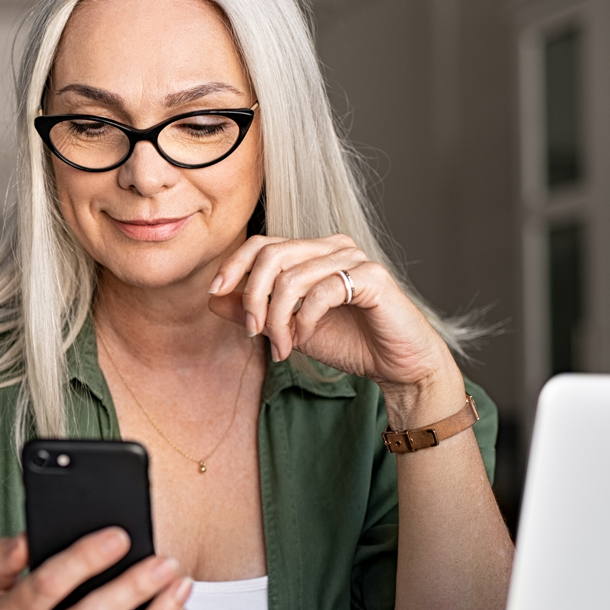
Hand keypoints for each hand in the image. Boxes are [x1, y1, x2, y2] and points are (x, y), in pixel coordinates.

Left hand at [207, 234, 461, 426]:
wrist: (396, 365)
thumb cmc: (348, 342)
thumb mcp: (289, 328)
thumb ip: (254, 311)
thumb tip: (214, 298)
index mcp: (312, 252)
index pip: (262, 243)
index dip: (233, 265)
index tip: (215, 293)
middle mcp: (333, 247)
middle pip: (272, 254)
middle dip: (253, 296)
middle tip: (253, 331)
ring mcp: (355, 259)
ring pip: (293, 277)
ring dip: (278, 318)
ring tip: (283, 346)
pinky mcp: (373, 278)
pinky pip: (322, 291)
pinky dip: (305, 320)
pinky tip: (304, 338)